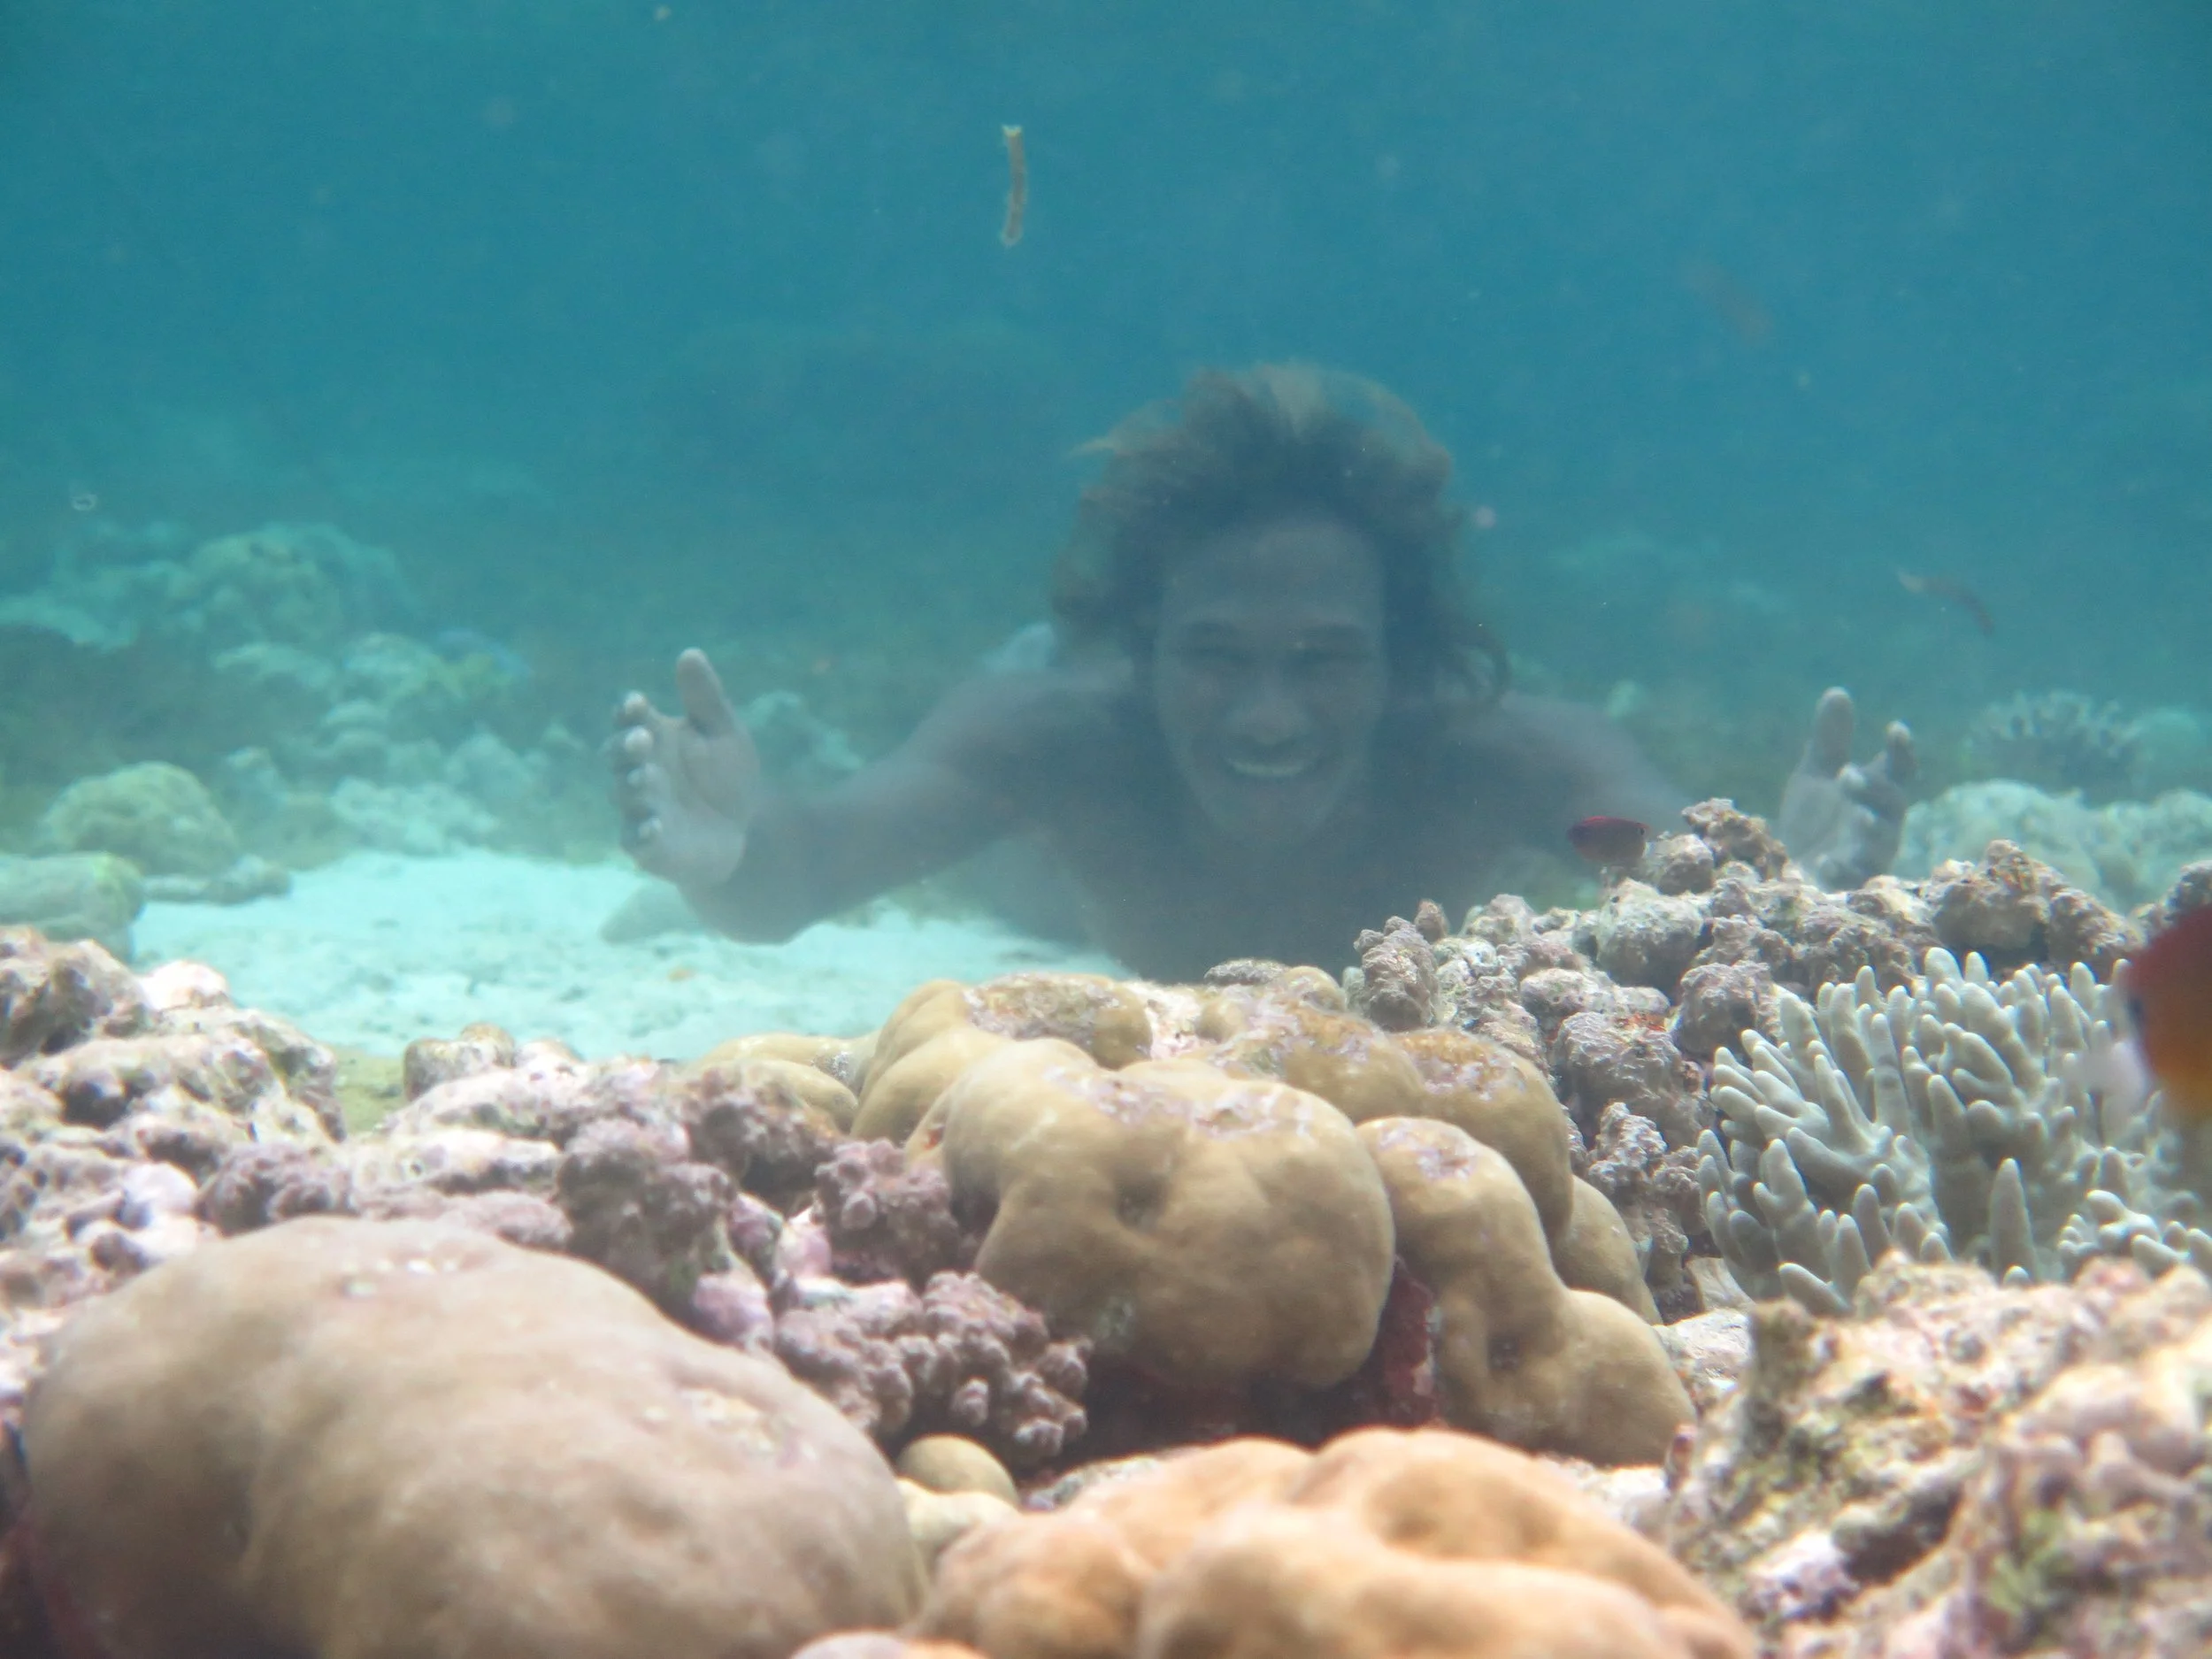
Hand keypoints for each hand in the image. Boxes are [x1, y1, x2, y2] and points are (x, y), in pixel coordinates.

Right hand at [606, 649, 760, 889]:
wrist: (744, 832)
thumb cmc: (725, 778)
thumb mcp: (724, 734)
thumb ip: (706, 699)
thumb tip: (690, 653)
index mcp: (654, 739)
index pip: (631, 719)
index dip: (629, 711)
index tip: (637, 703)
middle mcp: (641, 771)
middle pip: (618, 755)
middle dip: (625, 746)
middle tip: (642, 739)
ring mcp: (641, 809)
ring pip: (624, 795)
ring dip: (631, 785)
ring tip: (645, 777)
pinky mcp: (650, 846)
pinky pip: (635, 840)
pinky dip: (642, 833)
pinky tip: (654, 825)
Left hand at [1776, 687, 1916, 888]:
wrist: (1785, 873)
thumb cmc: (1810, 824)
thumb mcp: (1814, 778)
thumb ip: (1828, 742)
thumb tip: (1838, 692)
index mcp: (1874, 795)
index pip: (1898, 770)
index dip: (1901, 751)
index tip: (1896, 728)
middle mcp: (1878, 825)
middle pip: (1893, 804)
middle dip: (1875, 788)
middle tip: (1847, 774)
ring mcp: (1866, 857)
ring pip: (1882, 843)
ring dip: (1870, 826)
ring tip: (1855, 814)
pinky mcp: (1848, 886)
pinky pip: (1853, 881)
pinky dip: (1842, 872)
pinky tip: (1825, 863)